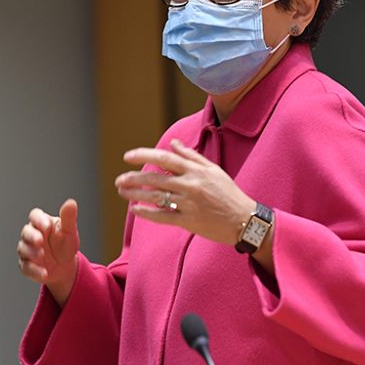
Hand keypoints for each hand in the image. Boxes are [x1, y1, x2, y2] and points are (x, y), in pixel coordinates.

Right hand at [17, 199, 79, 306]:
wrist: (65, 266)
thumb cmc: (65, 244)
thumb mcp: (70, 231)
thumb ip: (68, 218)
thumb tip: (71, 202)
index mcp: (42, 223)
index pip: (34, 216)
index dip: (38, 220)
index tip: (46, 226)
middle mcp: (32, 235)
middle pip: (26, 232)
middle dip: (32, 236)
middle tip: (40, 241)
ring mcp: (27, 250)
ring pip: (23, 249)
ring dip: (32, 253)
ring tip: (43, 257)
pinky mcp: (26, 265)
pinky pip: (26, 267)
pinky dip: (35, 271)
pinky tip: (44, 273)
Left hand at [115, 139, 255, 245]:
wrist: (245, 220)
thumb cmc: (229, 193)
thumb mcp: (213, 169)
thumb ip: (191, 156)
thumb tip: (173, 143)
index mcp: (196, 170)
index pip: (164, 157)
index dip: (143, 155)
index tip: (127, 156)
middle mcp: (191, 185)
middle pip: (155, 178)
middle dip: (133, 178)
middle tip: (119, 179)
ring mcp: (189, 203)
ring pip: (155, 196)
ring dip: (135, 193)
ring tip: (122, 191)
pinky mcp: (189, 221)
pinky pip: (163, 216)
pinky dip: (147, 212)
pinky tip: (135, 209)